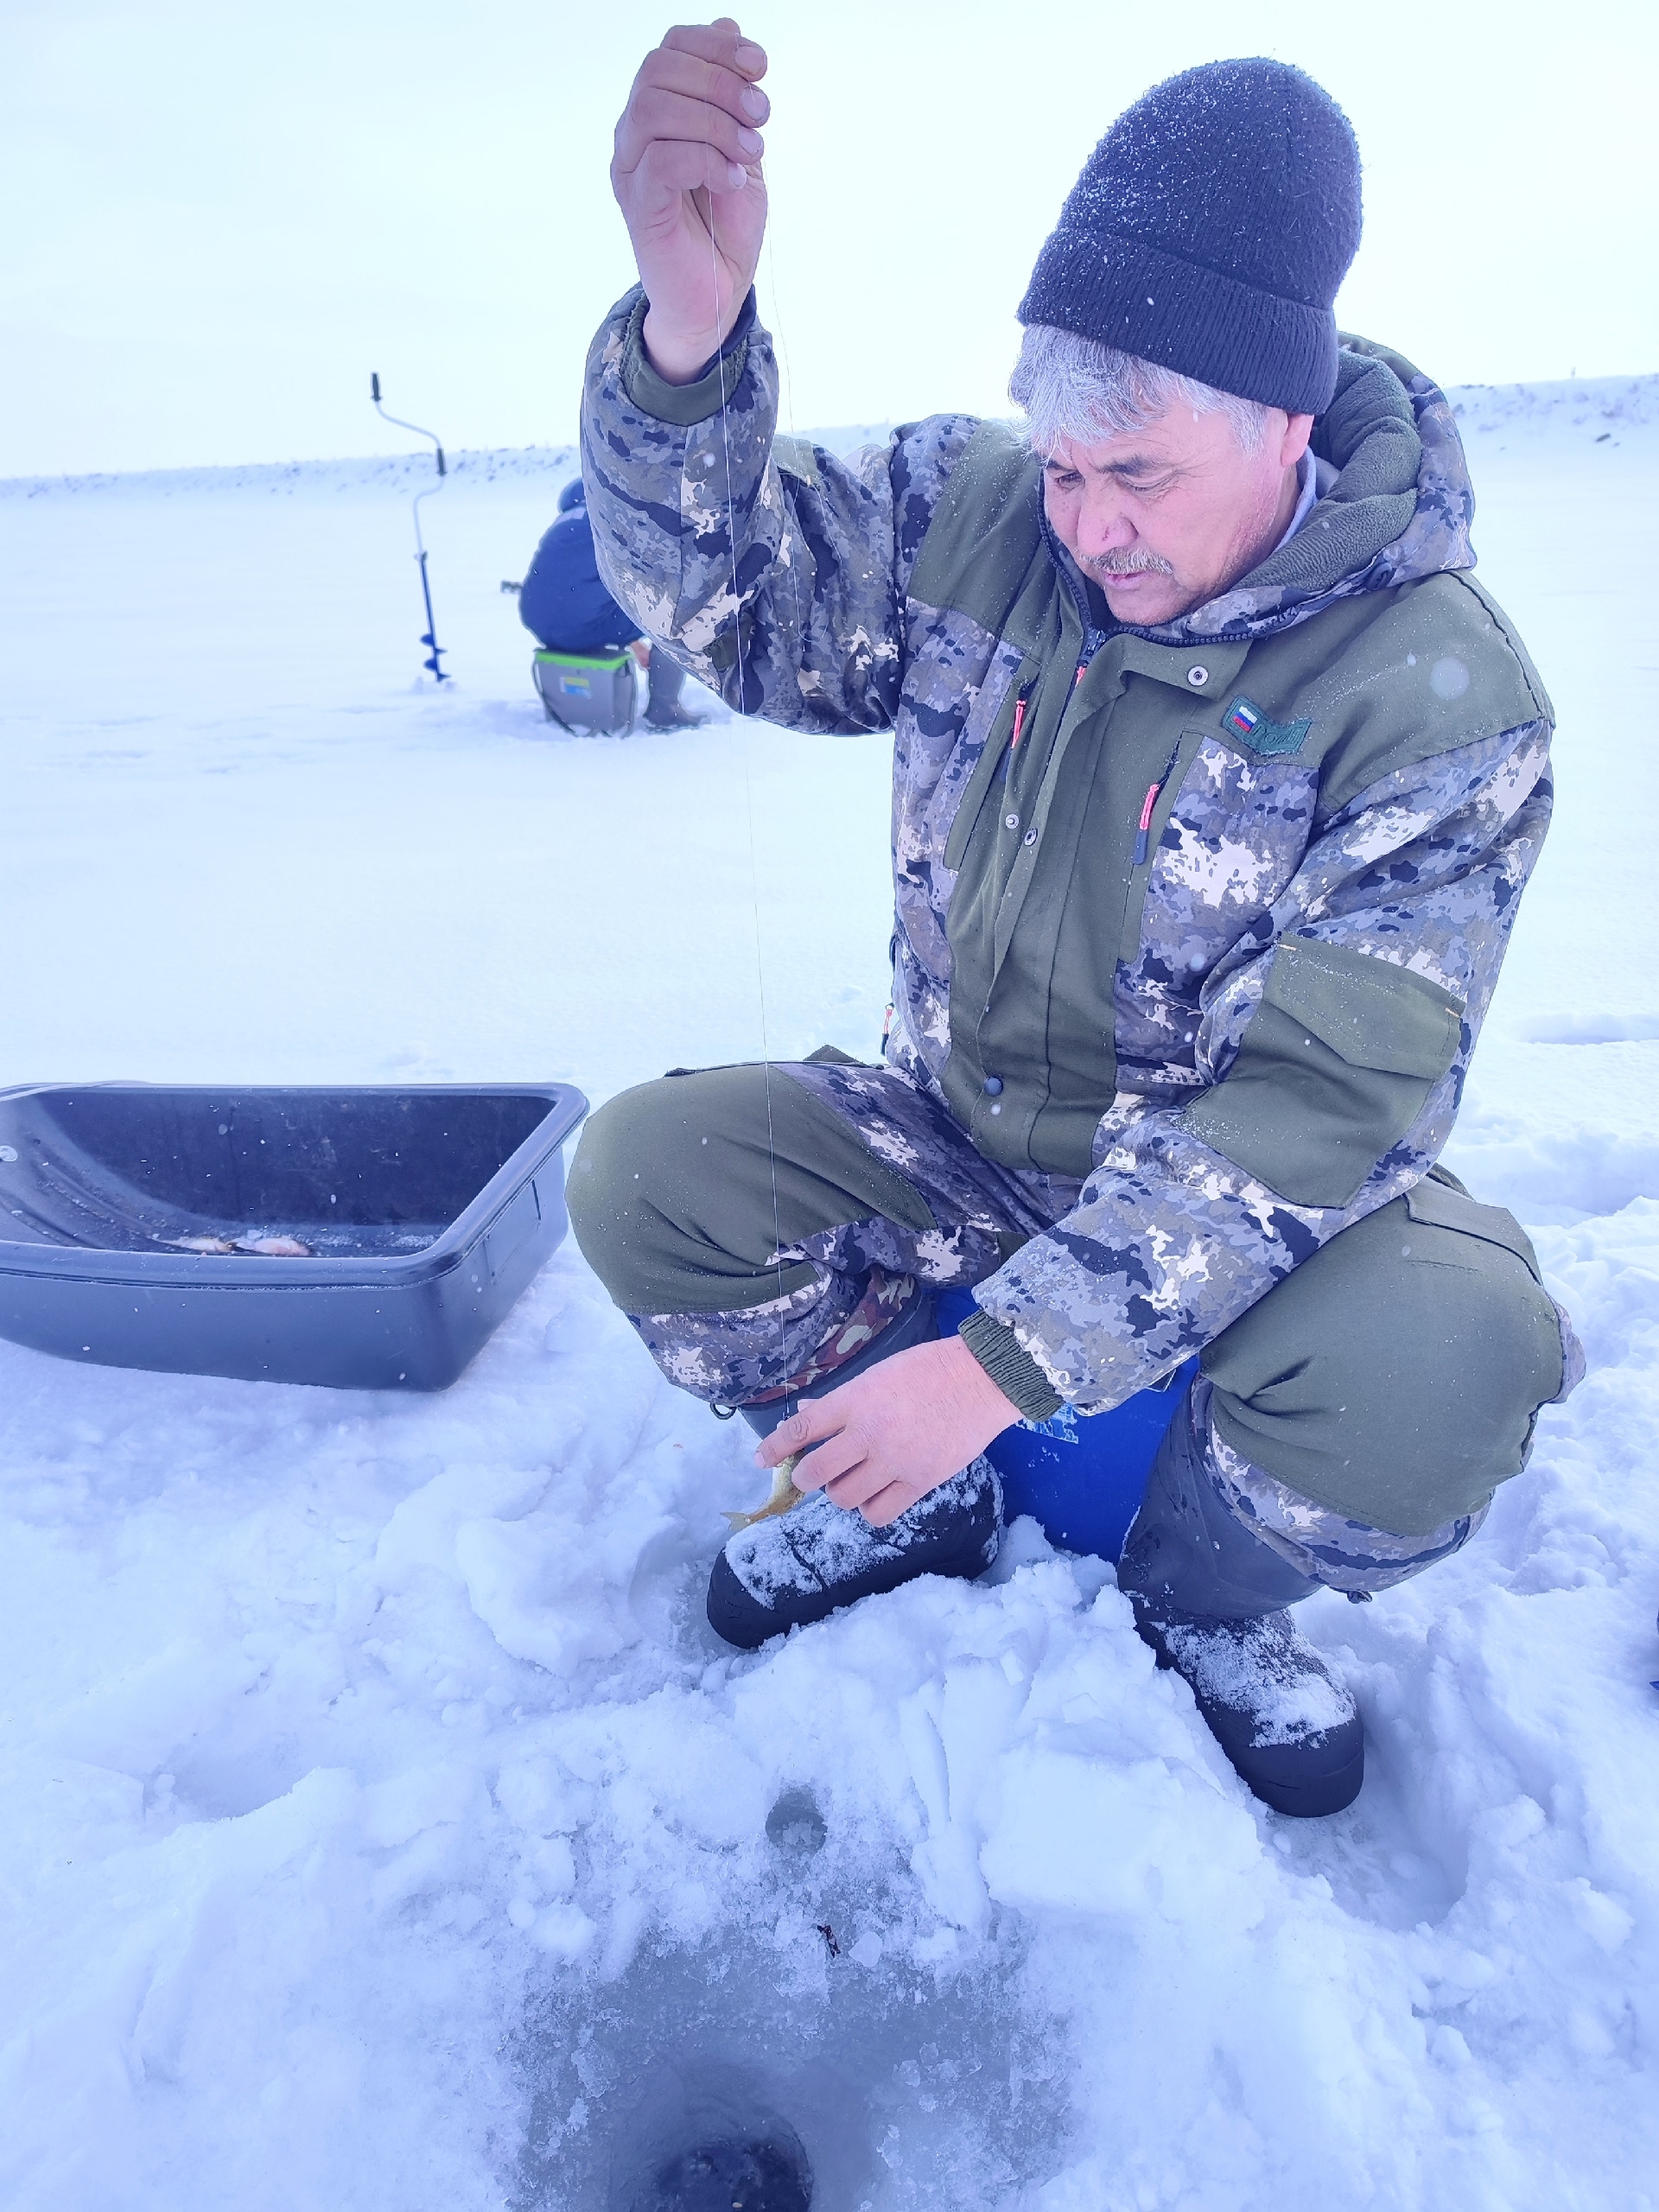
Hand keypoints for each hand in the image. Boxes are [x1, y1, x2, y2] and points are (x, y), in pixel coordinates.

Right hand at [610, 19, 769, 383]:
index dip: (717, 47)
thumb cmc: (725, 227)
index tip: (761, 68)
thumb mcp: (740, 148)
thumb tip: (730, 29)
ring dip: (715, 121)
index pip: (671, 47)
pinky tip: (732, 181)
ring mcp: (631, 168)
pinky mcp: (638, 205)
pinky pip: (663, 159)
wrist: (717, 297)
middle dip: (720, 82)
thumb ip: (733, 95)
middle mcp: (635, 133)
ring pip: (656, 107)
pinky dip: (707, 161)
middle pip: (659, 68)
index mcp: (659, 112)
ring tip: (749, 153)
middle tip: (761, 116)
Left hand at [756, 1336, 1022, 1526]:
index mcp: (855, 1400)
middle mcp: (869, 1433)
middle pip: (816, 1473)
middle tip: (811, 1473)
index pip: (802, 1428)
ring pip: (844, 1498)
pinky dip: (869, 1508)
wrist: (981, 1380)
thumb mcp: (877, 1374)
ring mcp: (895, 1460)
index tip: (759, 1459)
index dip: (774, 1447)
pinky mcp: (920, 1481)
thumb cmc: (928, 1371)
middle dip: (806, 1477)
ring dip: (840, 1492)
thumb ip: (841, 1402)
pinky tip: (875, 1494)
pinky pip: (879, 1513)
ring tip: (852, 1479)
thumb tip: (805, 1415)